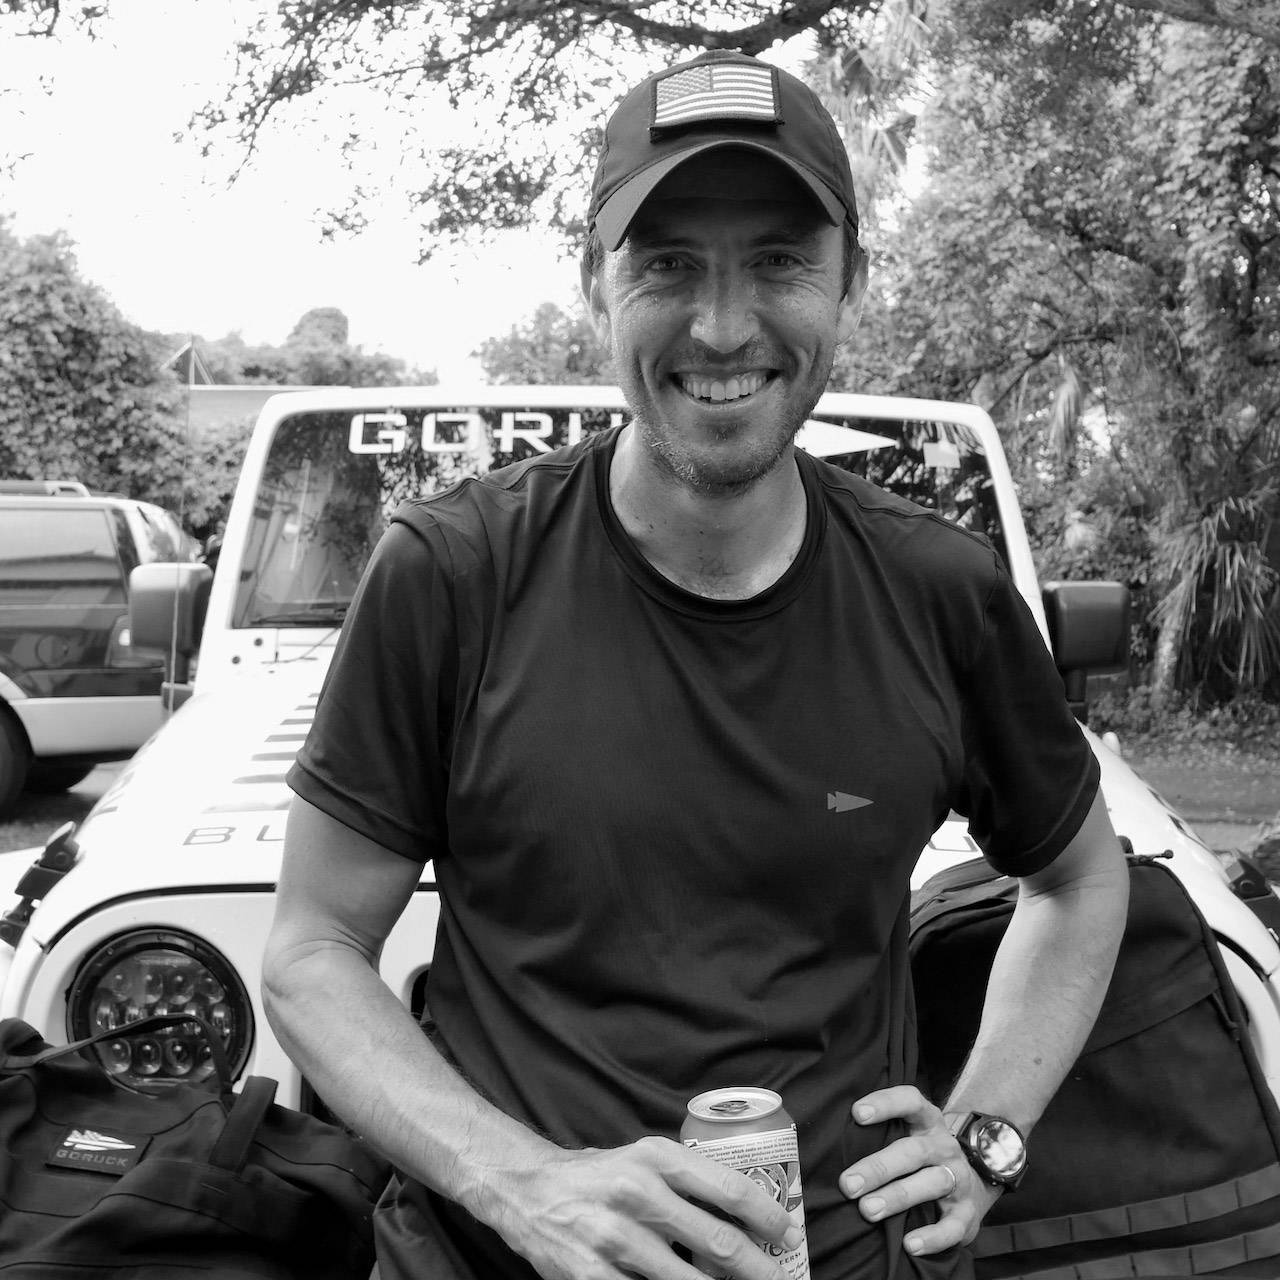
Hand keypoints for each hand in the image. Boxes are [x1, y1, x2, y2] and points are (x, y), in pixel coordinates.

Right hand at [493, 1135, 802, 1278]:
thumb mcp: (643, 1159)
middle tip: (780, 1278)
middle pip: (718, 1242)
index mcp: (656, 1157)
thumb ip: (686, 1180)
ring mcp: (615, 1238)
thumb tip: (746, 1213)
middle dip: (759, 1268)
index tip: (790, 1234)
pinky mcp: (592, 1275)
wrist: (527, 1190)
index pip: (728, 1187)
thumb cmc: (599, 1176)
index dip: (767, 1216)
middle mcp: (638, 1193)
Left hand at [838, 1086, 1000, 1256]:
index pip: (910, 1101)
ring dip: (898, 1197)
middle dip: (879, 1166)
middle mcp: (944, 1146)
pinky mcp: (968, 1213)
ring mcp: (959, 1178)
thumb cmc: (920, 1157)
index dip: (885, 1103)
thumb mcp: (906, 1135)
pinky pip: (953, 1226)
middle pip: (913, 1151)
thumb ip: (877, 1135)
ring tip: (867, 1210)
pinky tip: (910, 1244)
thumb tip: (828, 1143)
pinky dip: (933, 1237)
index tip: (856, 1114)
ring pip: (932, 1183)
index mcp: (926, 1121)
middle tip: (848, 1184)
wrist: (972, 1185)